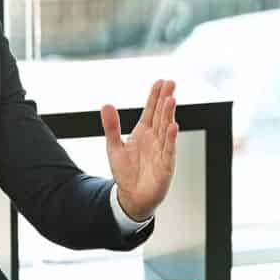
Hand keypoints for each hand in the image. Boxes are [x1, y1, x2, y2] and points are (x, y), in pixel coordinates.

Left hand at [103, 79, 177, 220]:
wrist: (131, 197)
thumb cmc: (125, 173)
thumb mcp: (113, 147)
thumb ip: (111, 126)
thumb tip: (106, 105)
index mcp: (143, 133)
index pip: (151, 110)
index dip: (155, 96)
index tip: (160, 82)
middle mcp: (154, 139)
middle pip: (161, 115)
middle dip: (165, 99)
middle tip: (171, 83)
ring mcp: (161, 151)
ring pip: (166, 129)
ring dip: (169, 114)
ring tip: (171, 99)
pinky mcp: (165, 165)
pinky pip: (169, 149)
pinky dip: (170, 138)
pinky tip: (172, 126)